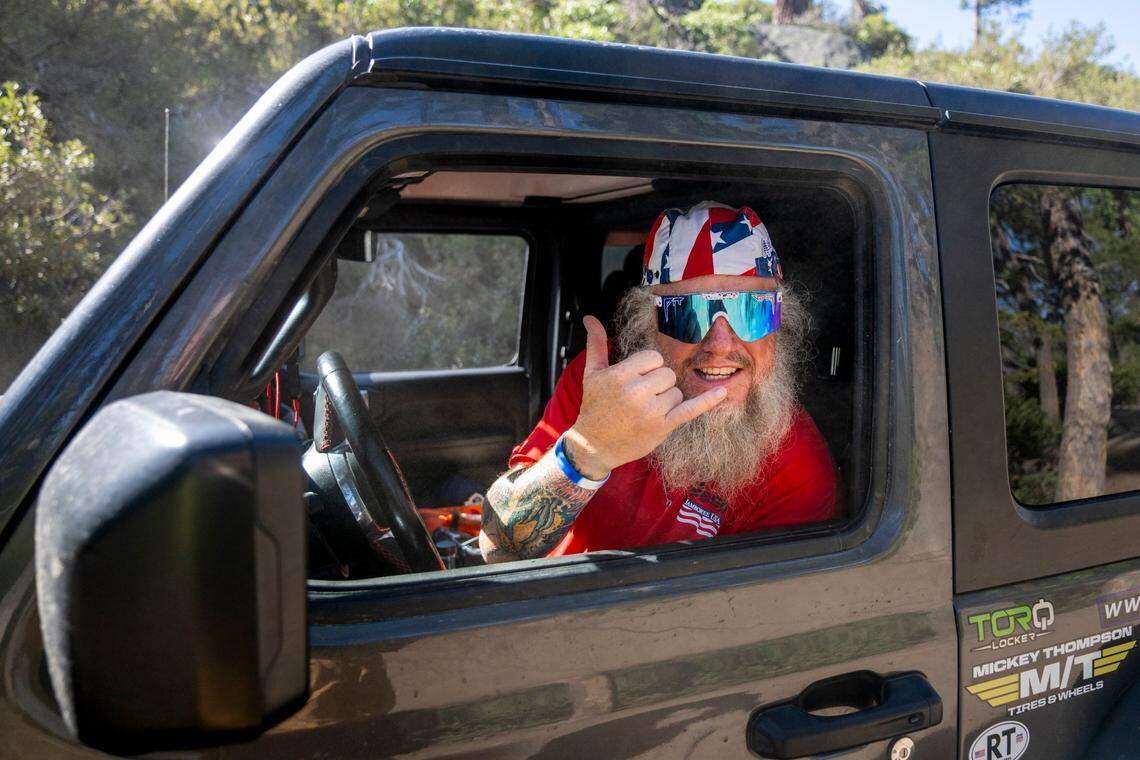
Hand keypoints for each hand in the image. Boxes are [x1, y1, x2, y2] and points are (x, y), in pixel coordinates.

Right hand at [563, 315, 725, 478]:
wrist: (594, 445)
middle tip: (639, 399)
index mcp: (619, 375)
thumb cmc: (594, 407)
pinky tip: (721, 392)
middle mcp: (636, 391)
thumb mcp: (591, 374)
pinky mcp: (662, 426)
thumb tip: (590, 318)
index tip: (635, 380)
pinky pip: (690, 409)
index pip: (653, 358)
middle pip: (666, 374)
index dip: (647, 368)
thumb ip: (596, 344)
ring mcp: (651, 410)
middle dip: (657, 384)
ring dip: (665, 400)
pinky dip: (707, 401)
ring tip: (644, 411)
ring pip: (676, 392)